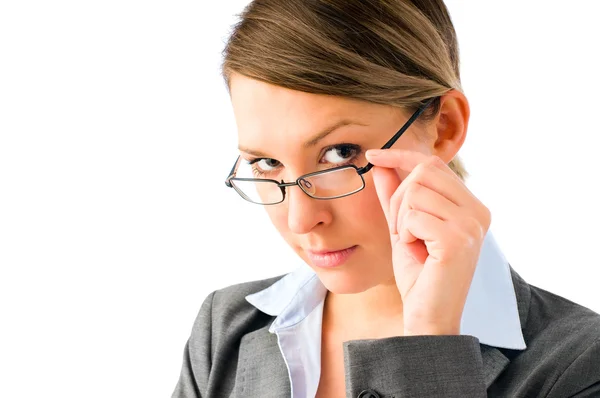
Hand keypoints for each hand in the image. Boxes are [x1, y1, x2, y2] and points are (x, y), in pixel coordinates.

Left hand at [365, 149, 490, 335]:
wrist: (427, 315)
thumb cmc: (419, 274)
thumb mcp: (403, 226)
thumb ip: (394, 194)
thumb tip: (381, 162)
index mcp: (471, 206)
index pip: (433, 163)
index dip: (400, 155)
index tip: (373, 155)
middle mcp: (478, 211)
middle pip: (423, 172)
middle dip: (399, 198)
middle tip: (403, 230)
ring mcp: (471, 225)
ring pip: (415, 192)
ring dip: (401, 219)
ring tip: (413, 244)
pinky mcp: (458, 239)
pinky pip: (413, 215)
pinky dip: (405, 233)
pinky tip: (418, 253)